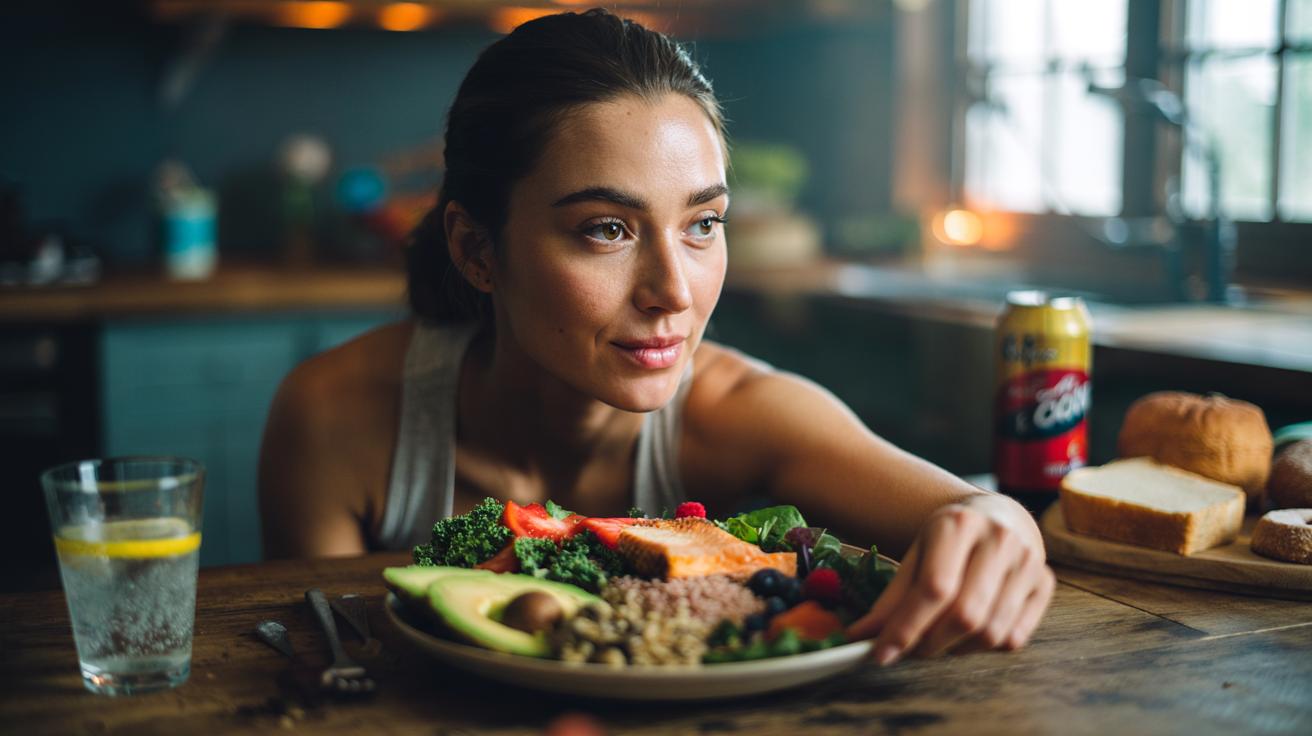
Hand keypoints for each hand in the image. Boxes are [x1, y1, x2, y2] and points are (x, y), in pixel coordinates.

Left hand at [845, 495, 1054, 664]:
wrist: (998, 516)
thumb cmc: (949, 539)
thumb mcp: (915, 553)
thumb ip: (892, 597)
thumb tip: (860, 637)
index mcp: (959, 524)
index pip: (934, 588)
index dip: (906, 627)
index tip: (881, 653)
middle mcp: (1000, 539)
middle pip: (965, 614)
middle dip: (930, 644)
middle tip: (909, 651)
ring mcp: (1029, 561)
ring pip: (991, 632)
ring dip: (956, 650)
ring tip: (937, 641)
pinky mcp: (1046, 583)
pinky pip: (1014, 637)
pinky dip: (984, 647)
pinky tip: (967, 635)